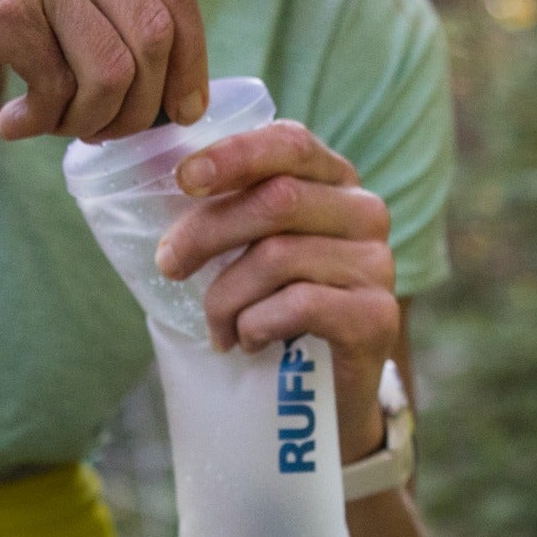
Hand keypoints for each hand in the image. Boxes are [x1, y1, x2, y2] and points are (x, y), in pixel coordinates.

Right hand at [0, 0, 207, 138]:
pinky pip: (63, 91)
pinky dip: (49, 122)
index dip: (193, 57)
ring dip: (96, 120)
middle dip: (148, 104)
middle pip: (158, 35)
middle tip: (107, 129)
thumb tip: (162, 62)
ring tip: (56, 124)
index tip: (182, 106)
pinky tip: (16, 123)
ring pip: (118, 72)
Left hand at [155, 121, 399, 461]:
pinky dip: (257, 323)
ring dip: (227, 296)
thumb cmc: (285, 310)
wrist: (333, 392)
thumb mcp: (261, 248)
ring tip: (216, 327)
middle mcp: (365, 213)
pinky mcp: (377, 316)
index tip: (183, 180)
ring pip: (280, 257)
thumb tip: (159, 184)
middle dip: (209, 232)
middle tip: (170, 265)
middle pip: (277, 200)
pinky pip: (300, 304)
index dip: (234, 156)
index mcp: (335, 181)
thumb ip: (237, 209)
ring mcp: (377, 265)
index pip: (289, 143)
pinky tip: (248, 341)